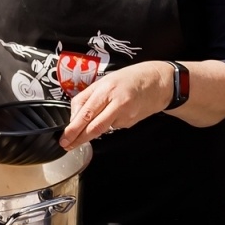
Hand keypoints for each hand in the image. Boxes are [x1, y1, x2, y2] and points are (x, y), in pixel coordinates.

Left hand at [59, 62, 176, 148]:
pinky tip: (114, 114)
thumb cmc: (131, 78)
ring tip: (89, 126)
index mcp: (107, 90)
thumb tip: (74, 117)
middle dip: (78, 139)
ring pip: (103, 129)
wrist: (160, 82)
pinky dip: (108, 123)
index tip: (64, 138)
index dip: (73, 129)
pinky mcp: (131, 122)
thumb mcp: (105, 80)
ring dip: (92, 131)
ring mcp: (126, 115)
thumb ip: (87, 97)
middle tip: (67, 145)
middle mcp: (117, 103)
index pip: (86, 114)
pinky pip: (113, 126)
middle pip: (94, 127)